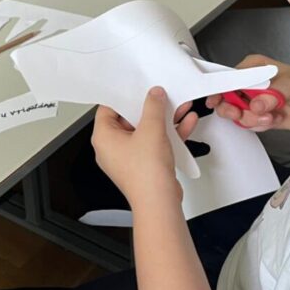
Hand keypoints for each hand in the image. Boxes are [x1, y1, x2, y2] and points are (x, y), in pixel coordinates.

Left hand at [92, 87, 197, 207]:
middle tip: (161, 96)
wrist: (159, 202)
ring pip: (146, 131)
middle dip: (151, 108)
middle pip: (130, 118)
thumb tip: (154, 95)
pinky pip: (155, 143)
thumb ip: (153, 106)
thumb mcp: (151, 129)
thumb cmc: (146, 173)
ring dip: (164, 120)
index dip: (124, 96)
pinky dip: (169, 134)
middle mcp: (112, 148)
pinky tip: (185, 123)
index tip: (138, 87)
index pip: (108, 108)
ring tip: (179, 107)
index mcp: (103, 138)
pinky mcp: (144, 165)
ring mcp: (129, 158)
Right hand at [205, 54, 289, 132]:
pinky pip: (249, 124)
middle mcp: (249, 84)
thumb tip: (255, 104)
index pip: (229, 77)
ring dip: (251, 119)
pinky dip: (260, 125)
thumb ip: (271, 93)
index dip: (221, 89)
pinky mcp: (258, 116)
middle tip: (241, 113)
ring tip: (270, 116)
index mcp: (253, 67)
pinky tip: (275, 119)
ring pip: (237, 113)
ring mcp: (253, 101)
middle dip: (233, 108)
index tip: (217, 100)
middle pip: (226, 97)